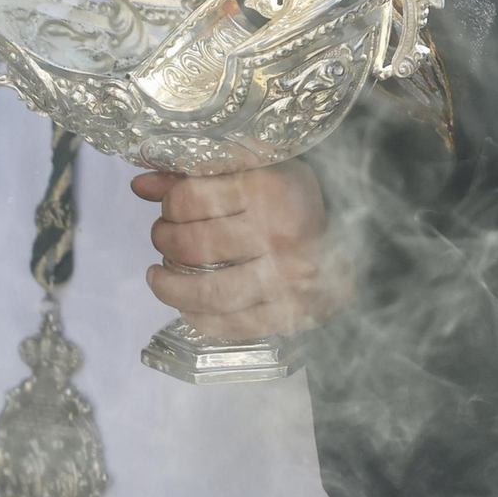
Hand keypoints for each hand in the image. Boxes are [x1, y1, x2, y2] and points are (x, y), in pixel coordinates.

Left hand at [131, 159, 352, 340]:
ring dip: (170, 288)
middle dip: (164, 242)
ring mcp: (288, 278)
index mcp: (269, 187)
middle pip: (191, 245)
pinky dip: (201, 319)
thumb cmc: (293, 200)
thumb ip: (192, 175)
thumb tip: (138, 185)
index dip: (167, 204)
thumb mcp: (250, 170)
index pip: (188, 200)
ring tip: (159, 278)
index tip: (169, 208)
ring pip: (207, 292)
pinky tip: (187, 309)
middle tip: (162, 238)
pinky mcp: (293, 313)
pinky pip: (233, 325)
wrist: (359, 236)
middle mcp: (280, 233)